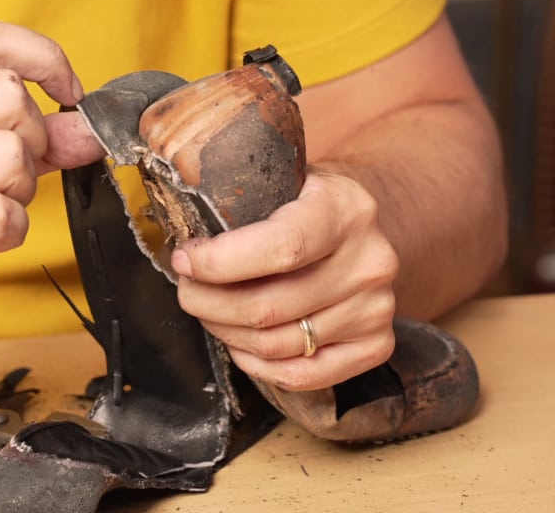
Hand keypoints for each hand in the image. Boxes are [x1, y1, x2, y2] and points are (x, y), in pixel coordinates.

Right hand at [0, 18, 101, 360]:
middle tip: (14, 171)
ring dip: (24, 188)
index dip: (42, 56)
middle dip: (35, 135)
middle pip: (8, 94)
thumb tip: (88, 127)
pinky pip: (2, 214)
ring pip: (11, 153)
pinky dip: (13, 229)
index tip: (65, 91)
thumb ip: (18, 134)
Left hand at [171, 169, 398, 390]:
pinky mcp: (376, 344)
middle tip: (188, 291)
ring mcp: (376, 308)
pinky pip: (303, 375)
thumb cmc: (307, 202)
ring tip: (209, 313)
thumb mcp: (284, 178)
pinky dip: (259, 366)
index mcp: (346, 210)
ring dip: (228, 333)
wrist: (363, 224)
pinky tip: (240, 344)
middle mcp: (369, 262)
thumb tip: (178, 227)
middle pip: (270, 306)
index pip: (281, 248)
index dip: (219, 263)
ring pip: (278, 344)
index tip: (184, 261)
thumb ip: (240, 198)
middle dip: (209, 303)